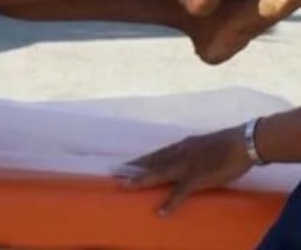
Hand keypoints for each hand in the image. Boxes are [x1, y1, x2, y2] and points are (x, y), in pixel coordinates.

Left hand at [117, 126, 254, 215]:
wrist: (241, 143)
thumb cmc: (227, 145)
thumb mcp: (203, 144)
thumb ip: (191, 150)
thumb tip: (185, 156)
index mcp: (181, 146)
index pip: (156, 154)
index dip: (140, 160)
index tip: (125, 164)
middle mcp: (178, 154)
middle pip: (151, 161)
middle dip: (133, 168)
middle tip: (114, 173)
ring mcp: (186, 166)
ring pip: (158, 173)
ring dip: (141, 180)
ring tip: (125, 186)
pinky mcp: (196, 178)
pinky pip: (180, 193)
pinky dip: (169, 203)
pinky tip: (161, 212)